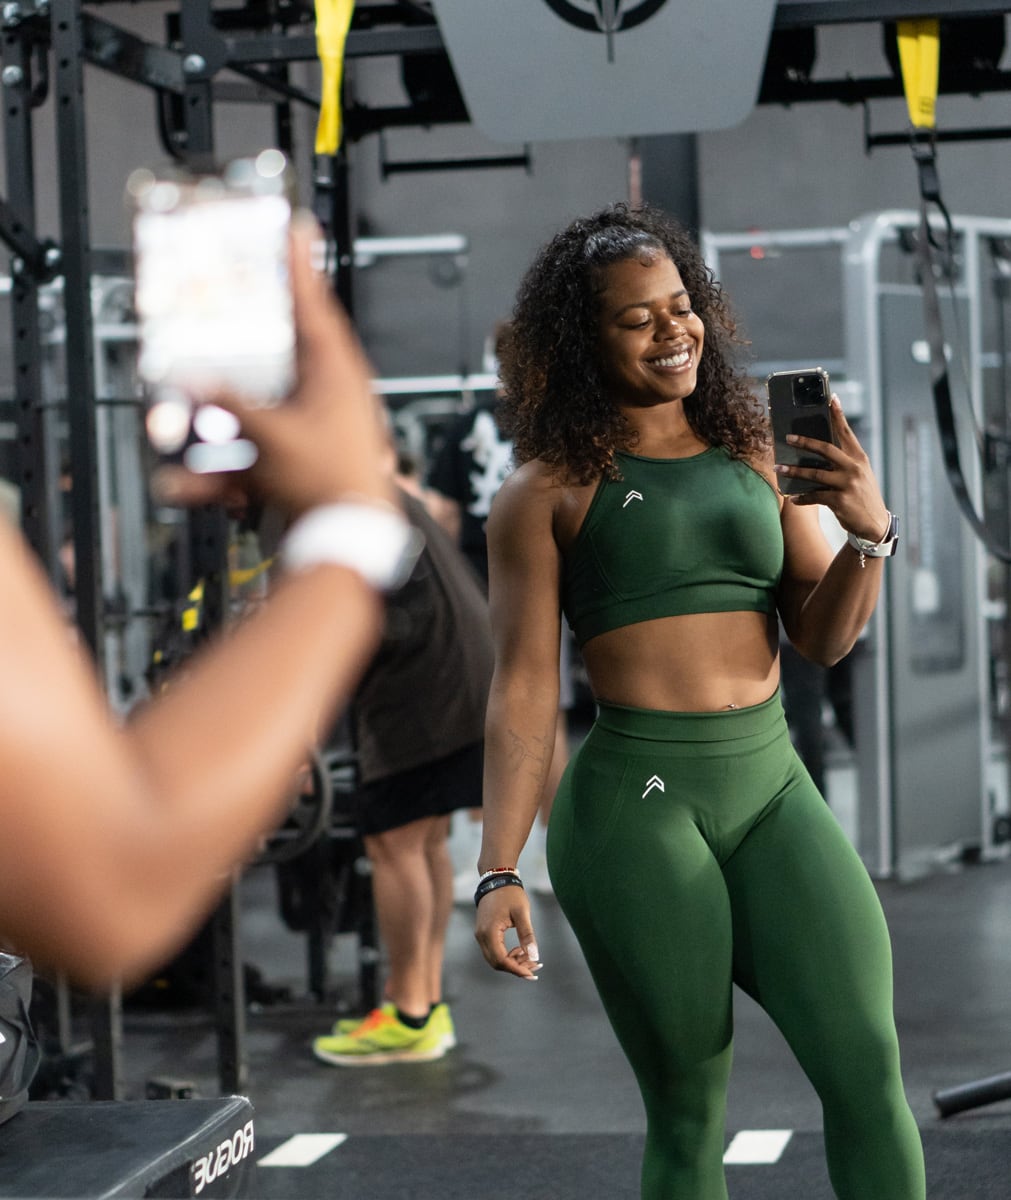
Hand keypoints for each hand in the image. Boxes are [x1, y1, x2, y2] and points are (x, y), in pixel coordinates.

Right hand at [152, 214, 391, 517]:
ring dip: (225, 425)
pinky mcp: (300, 458)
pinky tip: (190, 492)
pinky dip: (224, 473)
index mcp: (337, 376)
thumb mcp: (274, 437)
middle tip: (230, 311)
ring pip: (260, 408)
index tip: (296, 228)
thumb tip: (199, 383)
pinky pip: (255, 452)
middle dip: (247, 344)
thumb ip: (233, 405)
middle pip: (280, 352)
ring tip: (192, 435)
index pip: (314, 308)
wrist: (349, 540)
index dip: (300, 267)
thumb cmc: (332, 485)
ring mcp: (315, 427)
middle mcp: (329, 395)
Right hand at [474, 885, 542, 980]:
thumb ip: (527, 935)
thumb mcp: (522, 913)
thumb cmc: (510, 893)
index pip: (501, 960)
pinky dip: (506, 955)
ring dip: (512, 962)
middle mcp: (481, 936)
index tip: (532, 974)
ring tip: (530, 957)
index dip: (517, 969)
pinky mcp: (483, 932)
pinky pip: (493, 951)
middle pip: (496, 963)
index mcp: (489, 932)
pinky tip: (520, 950)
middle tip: (535, 966)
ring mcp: (480, 935)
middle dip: (516, 968)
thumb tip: (534, 957)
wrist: (496, 878)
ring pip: (494, 958)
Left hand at [775, 395, 889, 540]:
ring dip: (794, 471)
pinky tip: (793, 498)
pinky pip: (814, 496)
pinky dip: (802, 497)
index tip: (831, 398)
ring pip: (815, 474)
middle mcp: (854, 468)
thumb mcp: (860, 474)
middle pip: (826, 449)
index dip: (838, 415)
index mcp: (859, 458)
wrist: (874, 523)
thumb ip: (844, 462)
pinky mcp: (839, 501)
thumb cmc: (862, 495)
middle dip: (805, 442)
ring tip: (778, 468)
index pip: (846, 433)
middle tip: (788, 438)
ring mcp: (847, 484)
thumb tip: (816, 452)